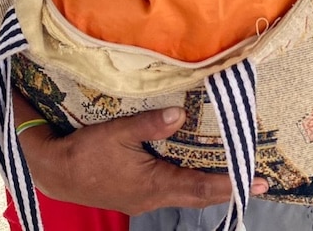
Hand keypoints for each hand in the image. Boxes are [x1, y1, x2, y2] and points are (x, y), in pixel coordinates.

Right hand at [21, 107, 264, 214]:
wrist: (54, 172)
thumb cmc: (84, 153)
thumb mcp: (116, 132)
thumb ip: (149, 124)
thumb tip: (180, 115)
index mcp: (154, 185)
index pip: (202, 187)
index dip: (232, 184)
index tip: (258, 181)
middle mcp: (154, 197)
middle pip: (201, 196)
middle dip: (230, 188)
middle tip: (258, 181)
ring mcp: (145, 199)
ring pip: (187, 195)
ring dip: (212, 187)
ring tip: (235, 176)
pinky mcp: (136, 194)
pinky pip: (172, 191)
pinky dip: (191, 183)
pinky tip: (194, 172)